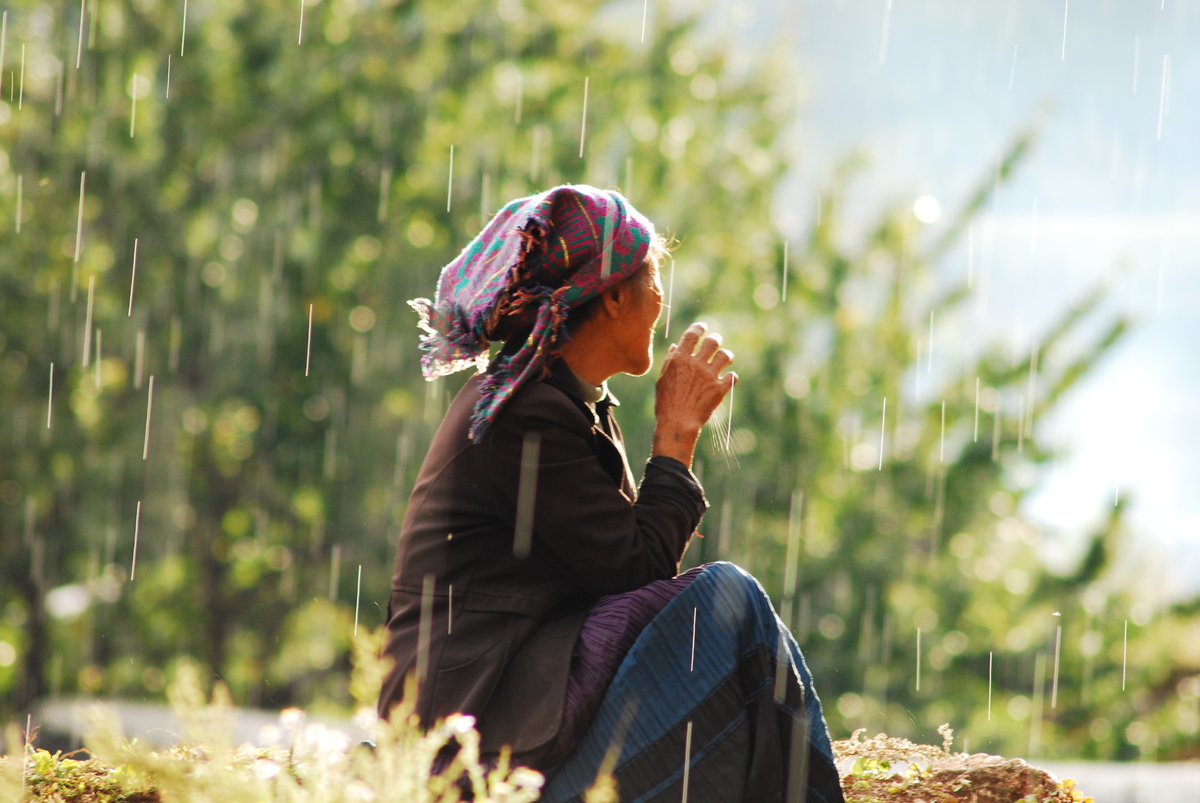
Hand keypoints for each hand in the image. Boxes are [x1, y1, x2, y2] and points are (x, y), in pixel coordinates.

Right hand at [652, 322, 736, 465]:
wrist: (677, 423)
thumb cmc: (665, 403)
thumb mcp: (662, 379)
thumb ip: (670, 361)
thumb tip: (676, 347)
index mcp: (680, 359)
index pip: (692, 335)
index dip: (699, 328)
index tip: (702, 327)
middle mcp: (696, 364)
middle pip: (712, 342)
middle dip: (715, 339)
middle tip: (716, 341)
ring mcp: (710, 376)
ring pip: (726, 356)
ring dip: (726, 355)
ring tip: (725, 358)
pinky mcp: (720, 389)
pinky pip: (732, 377)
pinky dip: (731, 377)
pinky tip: (728, 378)